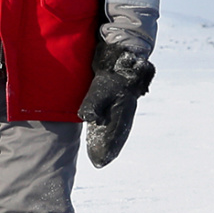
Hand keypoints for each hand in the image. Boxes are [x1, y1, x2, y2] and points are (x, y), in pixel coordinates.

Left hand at [78, 43, 154, 167]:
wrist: (122, 51)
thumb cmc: (114, 69)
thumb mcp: (103, 85)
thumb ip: (95, 101)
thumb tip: (88, 118)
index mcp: (124, 107)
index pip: (116, 133)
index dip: (109, 147)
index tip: (101, 161)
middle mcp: (124, 108)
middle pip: (117, 132)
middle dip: (109, 147)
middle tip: (99, 162)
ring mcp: (121, 102)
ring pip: (115, 125)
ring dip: (108, 139)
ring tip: (100, 152)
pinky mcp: (115, 97)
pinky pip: (113, 116)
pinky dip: (106, 126)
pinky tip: (100, 130)